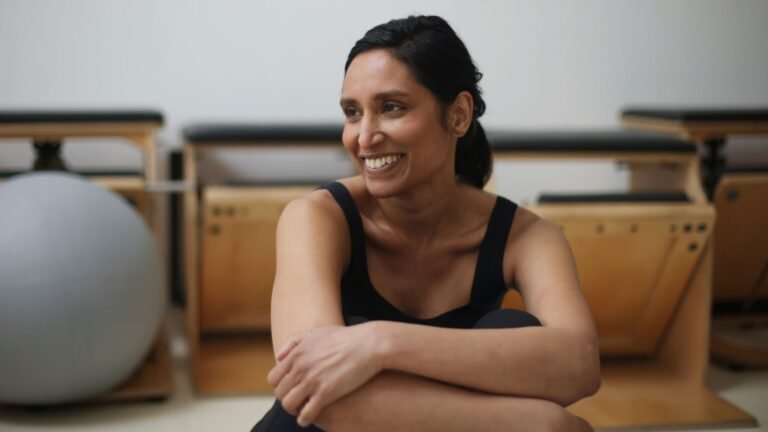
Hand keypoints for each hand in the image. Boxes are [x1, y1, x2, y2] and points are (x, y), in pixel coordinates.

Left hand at [267, 323, 385, 426]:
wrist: (369, 344)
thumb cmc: (346, 337)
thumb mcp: (317, 332)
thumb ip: (295, 341)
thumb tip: (278, 357)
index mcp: (296, 354)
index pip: (273, 378)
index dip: (280, 386)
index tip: (290, 389)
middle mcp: (300, 367)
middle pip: (279, 393)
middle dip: (286, 398)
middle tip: (297, 401)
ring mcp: (311, 381)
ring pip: (288, 405)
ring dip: (294, 410)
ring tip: (302, 410)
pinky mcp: (325, 394)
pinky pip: (305, 414)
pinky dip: (304, 419)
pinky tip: (310, 417)